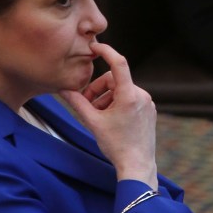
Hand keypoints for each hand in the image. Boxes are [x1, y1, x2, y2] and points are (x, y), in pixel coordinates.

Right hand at [61, 42, 157, 188]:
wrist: (137, 165)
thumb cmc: (117, 146)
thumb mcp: (93, 123)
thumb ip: (77, 103)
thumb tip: (62, 89)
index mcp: (129, 96)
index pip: (118, 63)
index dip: (106, 51)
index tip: (95, 47)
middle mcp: (142, 96)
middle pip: (114, 81)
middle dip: (98, 90)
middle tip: (87, 106)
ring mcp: (148, 103)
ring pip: (122, 91)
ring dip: (107, 99)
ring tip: (99, 117)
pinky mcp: (149, 111)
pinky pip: (131, 99)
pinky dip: (118, 104)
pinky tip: (111, 120)